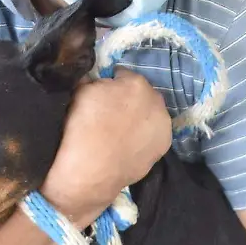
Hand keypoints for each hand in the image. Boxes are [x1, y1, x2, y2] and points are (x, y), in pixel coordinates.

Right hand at [45, 70, 170, 218]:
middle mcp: (156, 100)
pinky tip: (130, 144)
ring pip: (150, 114)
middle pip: (142, 94)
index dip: (112, 84)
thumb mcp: (80, 92)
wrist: (92, 169)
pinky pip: (153, 133)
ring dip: (140, 117)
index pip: (123, 75)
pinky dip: (145, 135)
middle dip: (129, 99)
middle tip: (112, 113)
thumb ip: (94, 82)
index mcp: (135, 82)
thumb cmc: (83, 127)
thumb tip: (96, 81)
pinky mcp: (164, 146)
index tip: (102, 95)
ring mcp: (163, 124)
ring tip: (122, 130)